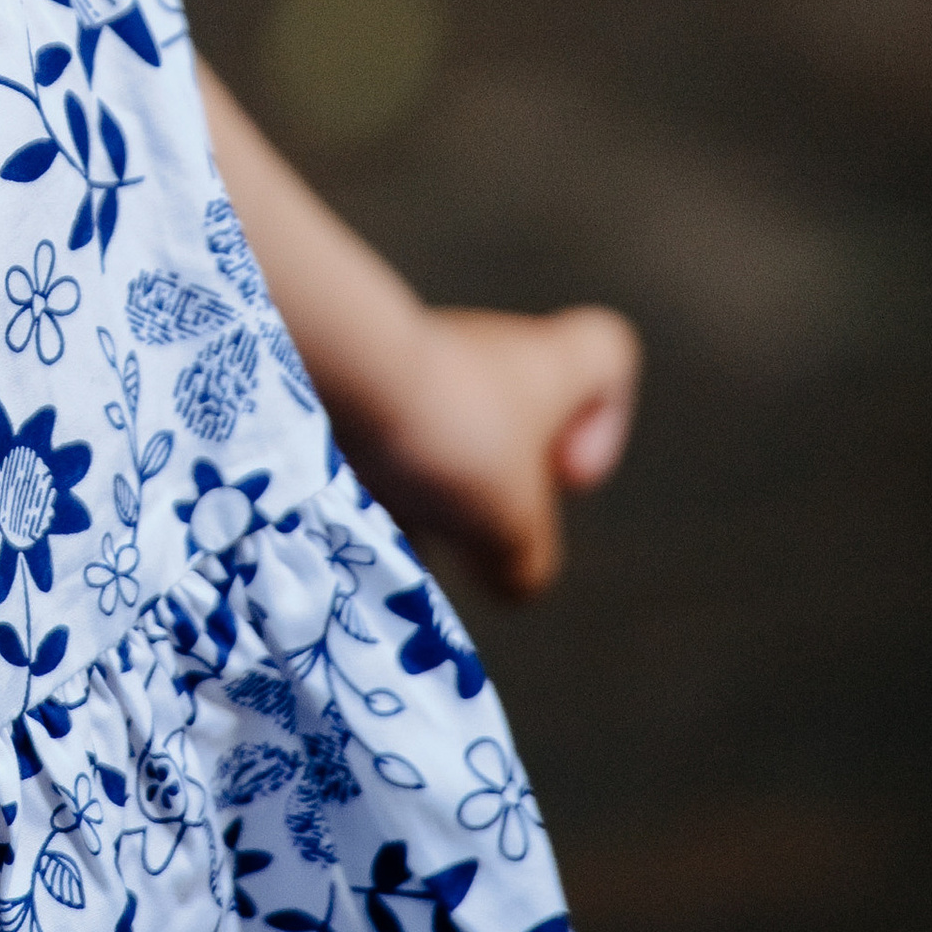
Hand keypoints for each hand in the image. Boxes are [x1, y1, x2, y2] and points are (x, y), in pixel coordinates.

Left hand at [339, 303, 641, 597]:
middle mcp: (483, 353)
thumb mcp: (511, 529)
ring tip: (410, 538)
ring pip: (442, 438)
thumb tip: (509, 578)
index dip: (605, 417)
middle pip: (516, 415)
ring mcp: (414, 366)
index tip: (568, 474)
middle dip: (500, 485)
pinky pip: (380, 445)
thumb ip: (526, 562)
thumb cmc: (447, 437)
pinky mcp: (354, 385)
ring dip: (432, 495)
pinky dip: (378, 489)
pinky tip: (361, 528)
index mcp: (546, 365)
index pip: (606, 353)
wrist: (325, 376)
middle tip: (481, 527)